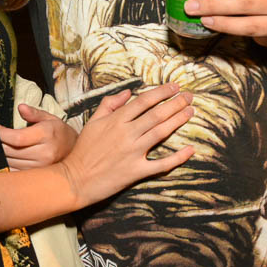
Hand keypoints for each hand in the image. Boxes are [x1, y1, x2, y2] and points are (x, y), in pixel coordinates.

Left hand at [0, 104, 77, 169]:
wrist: (73, 151)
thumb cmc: (59, 133)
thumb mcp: (49, 118)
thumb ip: (34, 113)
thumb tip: (20, 107)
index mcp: (46, 135)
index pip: (18, 138)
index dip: (2, 134)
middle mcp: (44, 153)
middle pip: (11, 151)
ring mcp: (40, 167)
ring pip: (11, 162)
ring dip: (0, 154)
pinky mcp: (36, 175)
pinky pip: (14, 172)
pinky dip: (6, 164)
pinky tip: (3, 157)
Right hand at [57, 83, 193, 208]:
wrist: (75, 179)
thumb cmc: (84, 149)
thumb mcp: (93, 121)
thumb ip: (110, 104)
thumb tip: (128, 92)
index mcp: (116, 120)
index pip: (144, 101)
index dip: (162, 92)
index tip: (175, 86)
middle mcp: (127, 133)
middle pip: (157, 114)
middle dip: (176, 103)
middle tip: (189, 96)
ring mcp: (133, 152)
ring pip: (161, 132)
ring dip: (178, 120)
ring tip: (191, 111)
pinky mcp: (136, 171)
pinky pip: (162, 164)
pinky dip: (178, 157)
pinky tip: (190, 149)